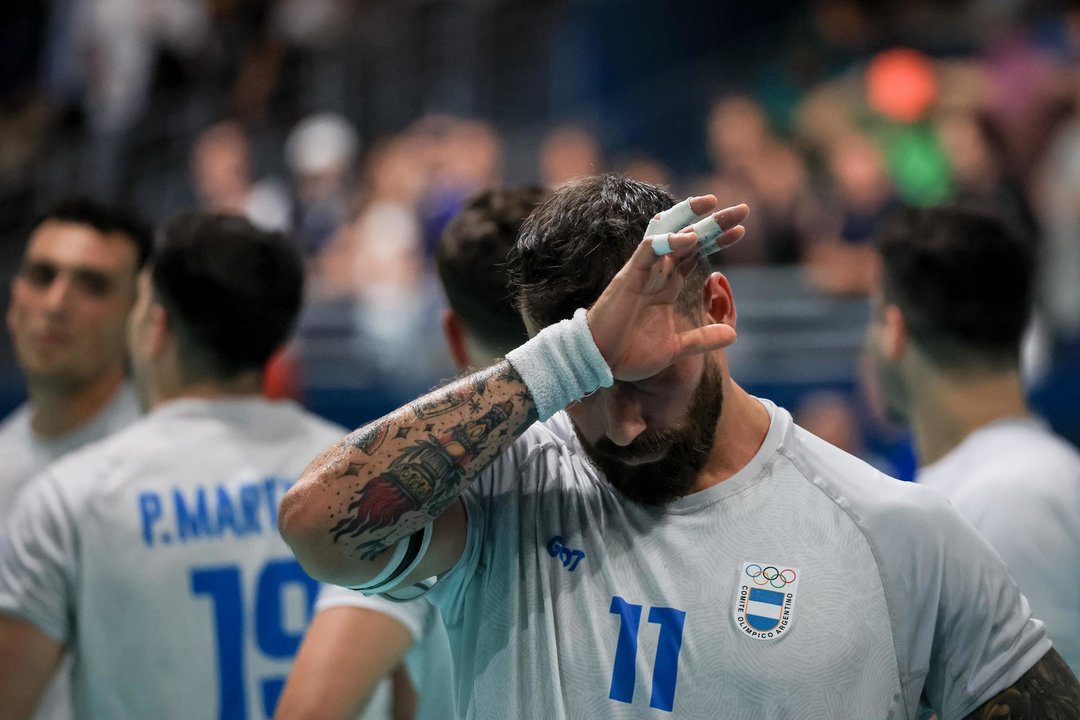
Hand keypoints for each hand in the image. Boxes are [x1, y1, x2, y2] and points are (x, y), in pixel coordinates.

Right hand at [587, 196, 747, 381]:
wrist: (599, 363)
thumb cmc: (629, 354)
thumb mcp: (675, 348)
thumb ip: (702, 339)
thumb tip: (733, 334)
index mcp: (666, 287)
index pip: (694, 254)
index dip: (716, 240)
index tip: (740, 230)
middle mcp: (656, 274)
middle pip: (688, 238)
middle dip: (714, 223)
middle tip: (743, 209)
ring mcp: (642, 272)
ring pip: (667, 234)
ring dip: (691, 218)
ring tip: (714, 203)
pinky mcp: (628, 277)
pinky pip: (648, 251)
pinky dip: (668, 241)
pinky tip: (690, 237)